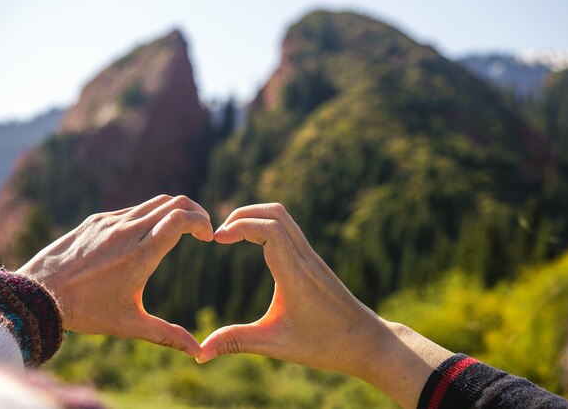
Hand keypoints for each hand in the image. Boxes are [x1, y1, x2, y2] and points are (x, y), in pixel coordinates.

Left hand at [17, 195, 212, 356]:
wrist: (37, 295)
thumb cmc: (86, 311)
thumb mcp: (129, 325)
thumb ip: (167, 334)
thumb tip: (197, 351)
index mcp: (141, 254)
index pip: (181, 218)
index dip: (202, 221)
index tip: (208, 237)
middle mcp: (128, 231)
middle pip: (174, 202)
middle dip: (196, 212)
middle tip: (202, 230)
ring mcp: (111, 222)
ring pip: (154, 203)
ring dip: (173, 212)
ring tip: (178, 231)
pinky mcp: (96, 220)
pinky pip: (131, 210)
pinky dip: (148, 216)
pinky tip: (144, 237)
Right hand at [199, 203, 452, 407]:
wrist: (367, 342)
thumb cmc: (325, 344)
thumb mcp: (276, 345)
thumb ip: (237, 342)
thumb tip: (200, 353)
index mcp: (295, 273)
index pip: (268, 229)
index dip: (239, 225)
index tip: (216, 239)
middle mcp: (304, 258)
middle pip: (275, 213)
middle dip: (243, 214)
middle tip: (220, 234)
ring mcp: (312, 257)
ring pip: (284, 218)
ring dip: (256, 217)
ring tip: (232, 235)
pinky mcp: (314, 262)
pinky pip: (290, 231)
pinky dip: (268, 227)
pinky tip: (255, 245)